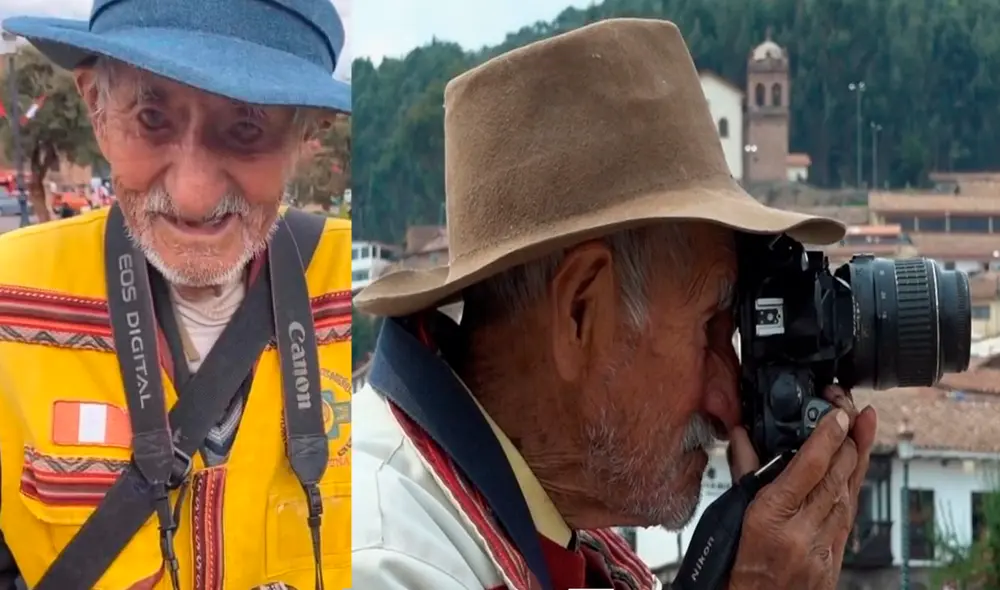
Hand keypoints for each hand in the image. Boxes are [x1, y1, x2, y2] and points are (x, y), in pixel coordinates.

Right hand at [726, 385, 877, 588]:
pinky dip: (852, 489)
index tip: (839, 413)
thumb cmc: (735, 571)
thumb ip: (743, 474)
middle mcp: (801, 532)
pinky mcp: (833, 560)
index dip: (829, 435)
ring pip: (847, 494)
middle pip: (835, 476)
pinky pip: (848, 517)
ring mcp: (821, 548)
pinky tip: (854, 471)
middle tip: (853, 412)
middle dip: (849, 440)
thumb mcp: (731, 519)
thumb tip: (742, 437)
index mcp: (770, 518)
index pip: (809, 466)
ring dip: (857, 460)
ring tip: (863, 431)